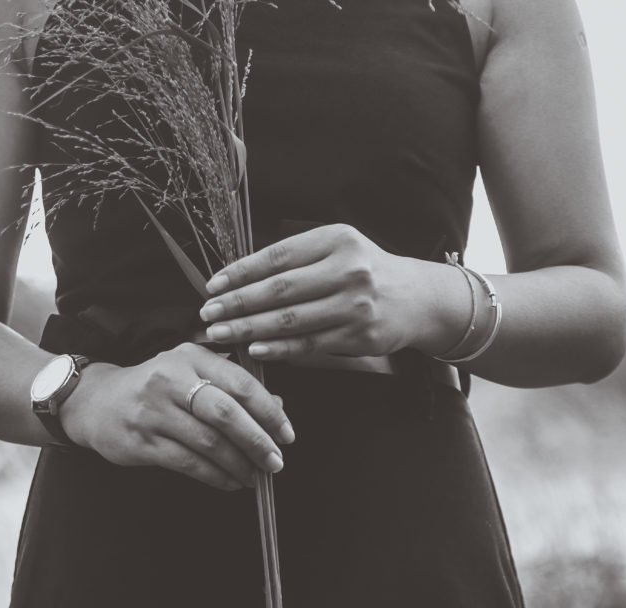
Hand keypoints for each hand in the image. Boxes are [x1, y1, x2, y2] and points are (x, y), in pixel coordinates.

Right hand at [59, 343, 294, 490]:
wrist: (96, 402)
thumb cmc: (155, 386)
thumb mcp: (191, 373)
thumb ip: (232, 386)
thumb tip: (277, 407)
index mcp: (190, 357)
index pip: (240, 383)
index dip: (269, 412)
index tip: (287, 434)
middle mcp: (170, 380)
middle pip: (225, 413)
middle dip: (257, 441)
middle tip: (276, 461)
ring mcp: (153, 411)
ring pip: (208, 442)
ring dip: (238, 464)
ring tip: (255, 476)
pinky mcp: (141, 441)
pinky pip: (188, 462)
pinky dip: (215, 475)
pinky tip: (229, 481)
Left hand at [198, 223, 442, 359]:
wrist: (417, 297)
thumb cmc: (367, 270)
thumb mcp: (339, 247)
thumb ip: (298, 258)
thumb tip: (241, 277)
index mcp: (337, 240)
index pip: (278, 257)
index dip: (241, 272)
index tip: (213, 285)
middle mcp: (348, 270)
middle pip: (280, 290)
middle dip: (238, 303)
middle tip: (208, 313)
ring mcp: (355, 305)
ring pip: (291, 320)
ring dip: (250, 328)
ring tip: (221, 333)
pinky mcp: (360, 335)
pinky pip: (309, 344)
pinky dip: (278, 348)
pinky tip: (254, 348)